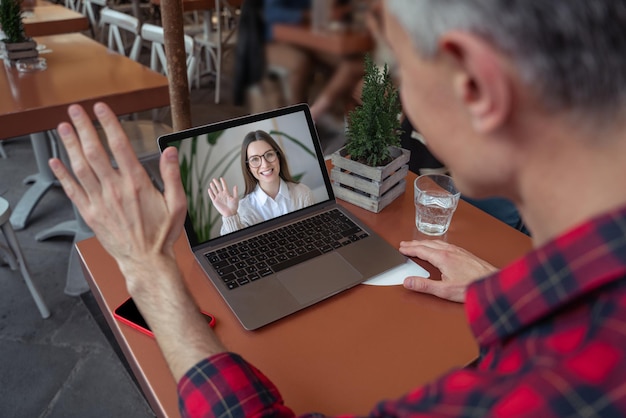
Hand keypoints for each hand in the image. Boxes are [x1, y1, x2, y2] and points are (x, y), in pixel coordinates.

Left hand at [48, 103, 186, 292]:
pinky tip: (55, 162)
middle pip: (95, 152)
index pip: (120, 146)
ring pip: (81, 167)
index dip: (109, 124)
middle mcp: (115, 190)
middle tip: (76, 111)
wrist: (146, 262)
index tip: (101, 109)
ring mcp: (100, 202)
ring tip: (63, 127)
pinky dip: (62, 175)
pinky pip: (73, 190)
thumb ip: (172, 175)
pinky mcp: (91, 214)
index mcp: (137, 184)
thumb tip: (171, 152)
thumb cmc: (161, 235)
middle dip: (83, 128)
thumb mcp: (178, 204)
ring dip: (70, 145)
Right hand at [208, 177, 238, 216]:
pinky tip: (209, 189)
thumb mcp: (235, 198)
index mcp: (227, 193)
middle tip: (214, 179)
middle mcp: (222, 194)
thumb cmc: (234, 206)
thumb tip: (235, 185)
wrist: (230, 213)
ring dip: (213, 187)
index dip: (223, 182)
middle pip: (218, 187)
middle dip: (216, 183)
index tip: (221, 178)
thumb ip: (235, 192)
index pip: (224, 186)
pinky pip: (212, 196)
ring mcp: (218, 197)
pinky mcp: (215, 201)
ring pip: (214, 191)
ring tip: (211, 183)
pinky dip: (210, 193)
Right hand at [399, 240, 497, 302]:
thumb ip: (424, 285)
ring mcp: (458, 251)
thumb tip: (408, 281)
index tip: (401, 248)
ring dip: (424, 242)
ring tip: (418, 244)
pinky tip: (438, 246)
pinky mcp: (465, 253)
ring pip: (437, 242)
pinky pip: (445, 244)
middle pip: (427, 243)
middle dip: (414, 243)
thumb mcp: (444, 290)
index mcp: (442, 257)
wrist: (492, 284)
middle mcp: (450, 251)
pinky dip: (435, 243)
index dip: (409, 248)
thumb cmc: (471, 287)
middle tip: (405, 244)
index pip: (421, 250)